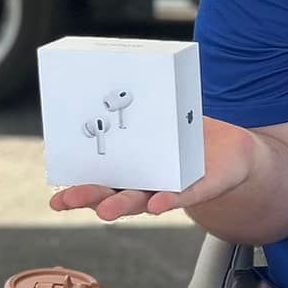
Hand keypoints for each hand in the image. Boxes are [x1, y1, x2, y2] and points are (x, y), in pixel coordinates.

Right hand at [50, 115, 257, 221]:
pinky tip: (156, 204)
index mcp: (131, 171)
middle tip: (68, 200)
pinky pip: (182, 196)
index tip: (55, 199)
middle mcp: (145, 185)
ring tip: (106, 211)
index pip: (99, 183)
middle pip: (112, 195)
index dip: (76, 190)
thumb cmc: (188, 137)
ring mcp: (170, 189)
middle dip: (90, 197)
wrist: (233, 153)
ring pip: (142, 201)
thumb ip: (141, 109)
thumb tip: (116, 76)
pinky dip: (168, 200)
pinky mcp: (199, 188)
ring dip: (122, 205)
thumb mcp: (162, 120)